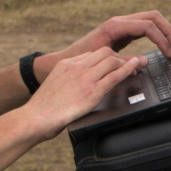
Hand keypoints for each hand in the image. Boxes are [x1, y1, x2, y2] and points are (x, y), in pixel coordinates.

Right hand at [26, 46, 147, 137]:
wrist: (36, 117)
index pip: (92, 54)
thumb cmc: (42, 108)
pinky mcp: (92, 91)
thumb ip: (67, 82)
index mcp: (66, 64)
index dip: (106, 58)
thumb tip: (76, 88)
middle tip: (127, 64)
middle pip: (104, 52)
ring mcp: (85, 77)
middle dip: (118, 57)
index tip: (113, 63)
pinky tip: (134, 68)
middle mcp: (76, 67)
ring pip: (112, 60)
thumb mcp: (54, 85)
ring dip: (126, 63)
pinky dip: (127, 70)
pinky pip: (115, 76)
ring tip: (135, 66)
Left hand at [65, 10, 170, 60]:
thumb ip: (125, 62)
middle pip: (154, 16)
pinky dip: (157, 34)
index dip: (161, 39)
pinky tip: (161, 46)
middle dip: (168, 31)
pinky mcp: (125, 31)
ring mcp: (123, 24)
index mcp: (116, 25)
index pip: (147, 26)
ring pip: (152, 19)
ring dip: (164, 31)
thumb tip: (144, 62)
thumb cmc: (84, 59)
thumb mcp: (104, 62)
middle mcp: (121, 21)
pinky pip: (146, 27)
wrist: (71, 58)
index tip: (168, 53)